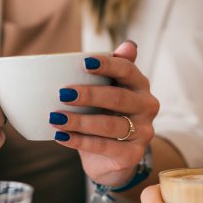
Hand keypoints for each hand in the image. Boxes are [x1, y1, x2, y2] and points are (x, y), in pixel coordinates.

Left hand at [49, 41, 159, 185]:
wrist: (112, 158)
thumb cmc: (106, 116)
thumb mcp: (109, 91)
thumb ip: (113, 69)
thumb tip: (128, 44)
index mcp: (140, 85)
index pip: (127, 70)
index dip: (108, 65)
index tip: (84, 63)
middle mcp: (147, 106)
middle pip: (118, 98)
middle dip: (89, 95)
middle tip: (62, 94)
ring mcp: (143, 132)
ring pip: (110, 125)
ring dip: (80, 121)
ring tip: (55, 118)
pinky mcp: (133, 155)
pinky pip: (104, 147)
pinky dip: (80, 141)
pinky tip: (61, 136)